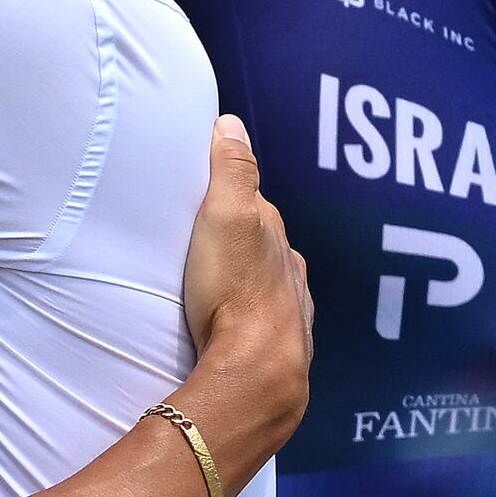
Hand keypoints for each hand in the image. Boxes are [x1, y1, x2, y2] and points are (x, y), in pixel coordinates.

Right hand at [174, 118, 310, 465]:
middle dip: (242, 237)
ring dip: (250, 279)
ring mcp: (290, 309)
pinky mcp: (281, 347)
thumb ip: (232, 171)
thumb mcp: (225, 218)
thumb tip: (231, 124)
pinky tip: (241, 323)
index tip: (206, 189)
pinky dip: (254, 315)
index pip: (255, 200)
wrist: (258, 373)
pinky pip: (268, 321)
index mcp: (275, 235)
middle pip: (265, 243)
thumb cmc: (236, 293)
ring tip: (220, 280)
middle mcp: (289, 269)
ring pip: (271, 283)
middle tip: (205, 236)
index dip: (231, 192)